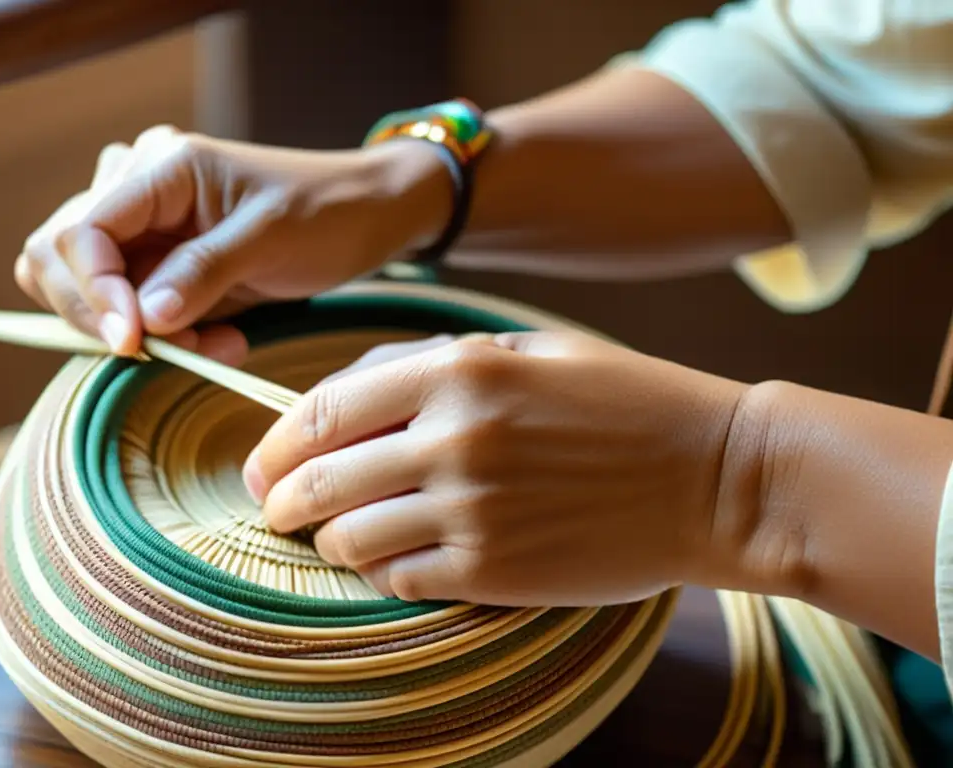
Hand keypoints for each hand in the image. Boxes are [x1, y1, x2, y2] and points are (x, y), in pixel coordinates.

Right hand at [15, 125, 449, 360]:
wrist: (370, 217)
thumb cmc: (329, 212)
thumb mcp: (270, 240)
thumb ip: (203, 273)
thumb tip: (143, 320)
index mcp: (161, 168)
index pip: (79, 232)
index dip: (94, 292)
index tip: (134, 342)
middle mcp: (140, 192)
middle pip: (61, 259)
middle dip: (109, 317)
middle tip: (179, 349)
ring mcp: (149, 230)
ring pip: (93, 291)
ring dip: (141, 333)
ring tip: (214, 344)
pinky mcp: (168, 266)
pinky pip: (136, 310)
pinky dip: (168, 337)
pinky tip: (222, 339)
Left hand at [242, 331, 746, 606]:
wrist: (714, 477)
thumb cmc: (626, 403)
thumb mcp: (533, 350)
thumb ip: (438, 361)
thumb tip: (354, 391)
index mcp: (460, 368)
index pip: (325, 409)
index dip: (278, 441)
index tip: (264, 463)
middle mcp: (454, 436)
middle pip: (321, 479)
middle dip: (283, 500)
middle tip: (276, 510)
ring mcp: (472, 508)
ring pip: (351, 538)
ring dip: (330, 541)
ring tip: (337, 538)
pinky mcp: (494, 571)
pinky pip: (400, 580)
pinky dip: (382, 575)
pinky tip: (394, 563)